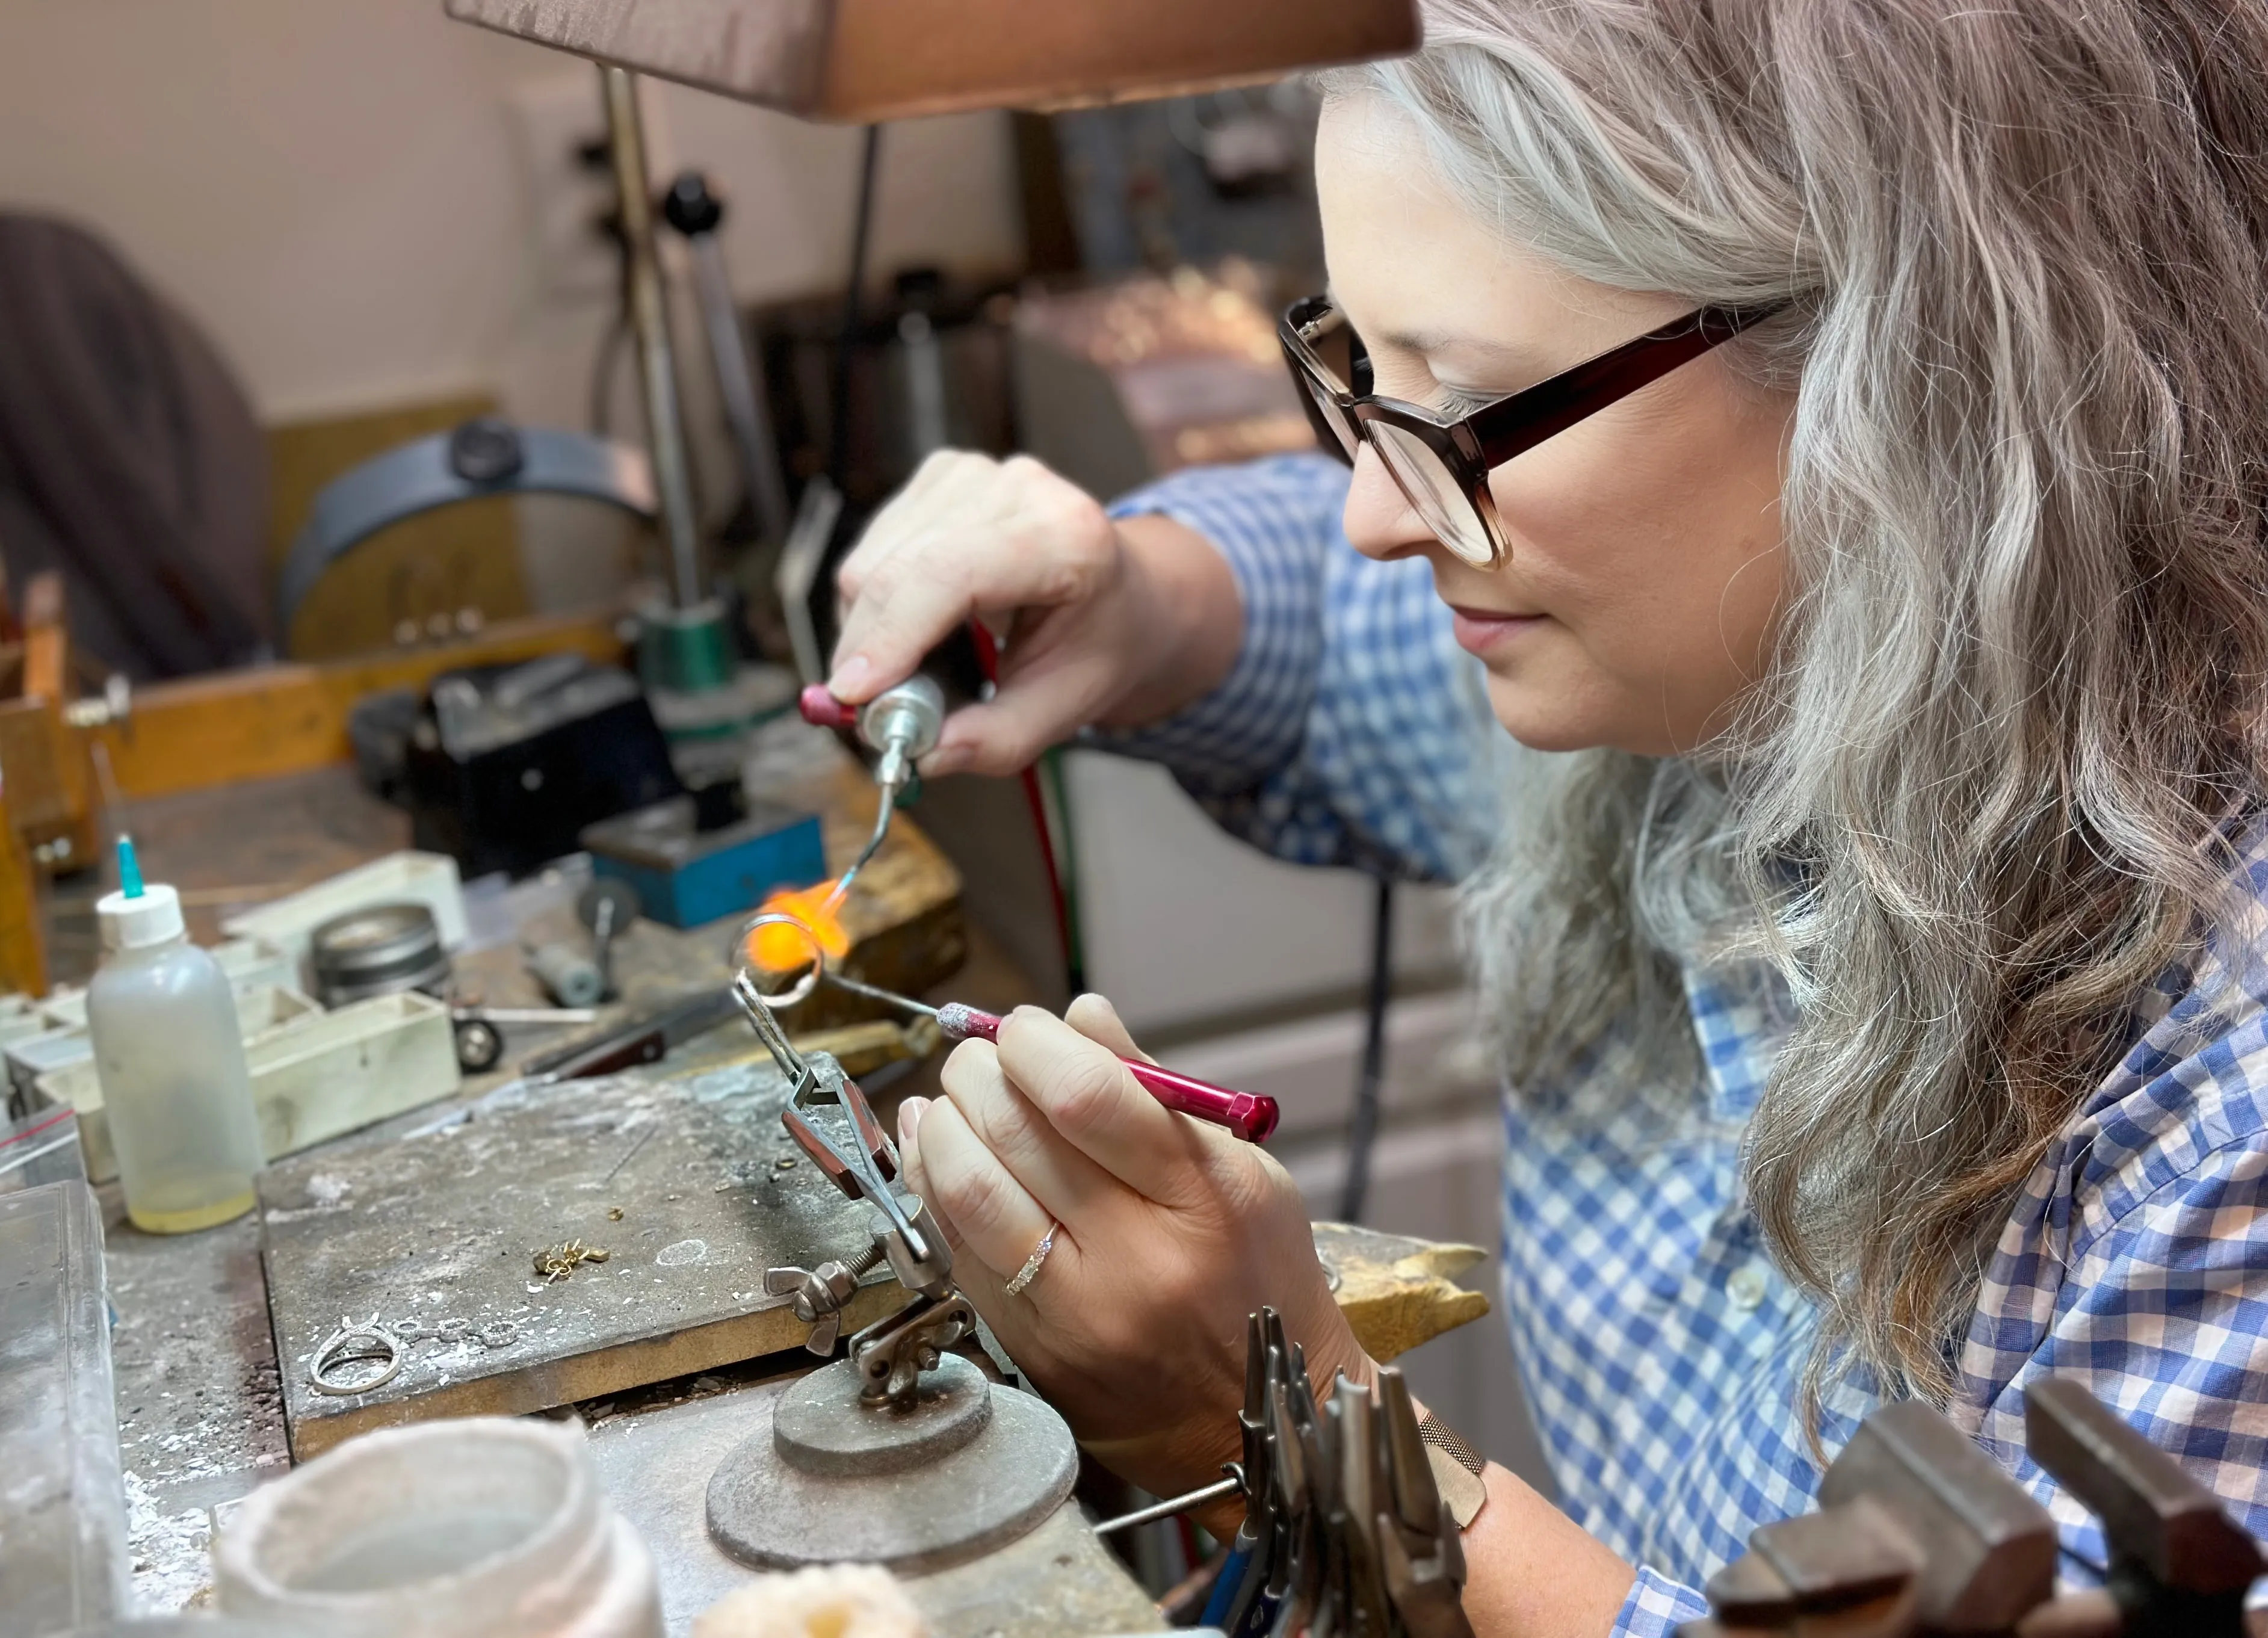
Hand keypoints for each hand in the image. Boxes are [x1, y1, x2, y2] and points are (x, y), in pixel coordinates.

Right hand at [827, 451, 1239, 776]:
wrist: (1128, 595)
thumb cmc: (1098, 646)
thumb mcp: (1064, 709)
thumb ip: (995, 740)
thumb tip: (922, 755)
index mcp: (1067, 538)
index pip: (952, 574)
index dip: (893, 634)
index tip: (854, 695)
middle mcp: (1020, 489)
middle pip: (897, 568)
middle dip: (870, 650)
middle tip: (875, 713)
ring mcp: (977, 473)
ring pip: (870, 559)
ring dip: (867, 629)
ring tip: (912, 669)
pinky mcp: (944, 476)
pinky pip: (872, 546)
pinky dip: (874, 601)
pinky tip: (916, 624)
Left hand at [896, 995, 1370, 1525]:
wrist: (1251, 1418)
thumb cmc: (1255, 1280)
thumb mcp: (1243, 1176)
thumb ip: (1157, 1093)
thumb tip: (1081, 1016)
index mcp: (1205, 1202)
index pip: (1091, 1100)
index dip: (1037, 1047)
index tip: (1024, 1027)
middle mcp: (1136, 1262)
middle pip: (1019, 1138)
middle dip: (979, 1074)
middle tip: (978, 1055)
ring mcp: (1075, 1314)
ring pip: (969, 1195)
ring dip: (942, 1126)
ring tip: (950, 1099)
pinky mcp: (1030, 1349)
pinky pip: (955, 1251)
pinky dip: (932, 1188)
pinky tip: (933, 1151)